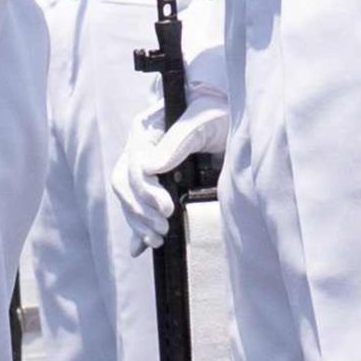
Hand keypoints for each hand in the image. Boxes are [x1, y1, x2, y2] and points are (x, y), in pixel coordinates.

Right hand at [108, 94, 226, 248]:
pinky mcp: (155, 185)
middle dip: (140, 208)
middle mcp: (140, 149)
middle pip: (123, 183)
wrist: (236, 123)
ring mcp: (145, 168)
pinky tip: (141, 246)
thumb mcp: (205, 120)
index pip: (133, 163)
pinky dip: (137, 229)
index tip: (167, 207)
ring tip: (158, 238)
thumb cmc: (221, 113)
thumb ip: (178, 140)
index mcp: (146, 129)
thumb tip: (149, 168)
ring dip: (138, 222)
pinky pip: (138, 208)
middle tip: (164, 225)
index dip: (145, 188)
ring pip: (127, 199)